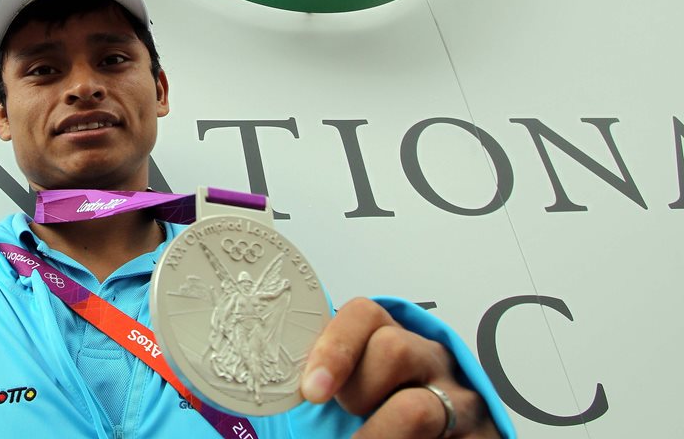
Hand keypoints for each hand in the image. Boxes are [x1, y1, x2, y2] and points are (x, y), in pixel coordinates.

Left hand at [300, 298, 499, 438]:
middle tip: (348, 418)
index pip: (364, 315)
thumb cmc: (374, 419)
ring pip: (417, 408)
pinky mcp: (483, 436)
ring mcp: (461, 399)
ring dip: (380, 434)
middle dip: (359, 390)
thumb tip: (257, 397)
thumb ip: (315, 383)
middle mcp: (431, 361)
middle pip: (394, 349)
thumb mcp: (346, 393)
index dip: (335, 348)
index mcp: (389, 338)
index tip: (312, 392)